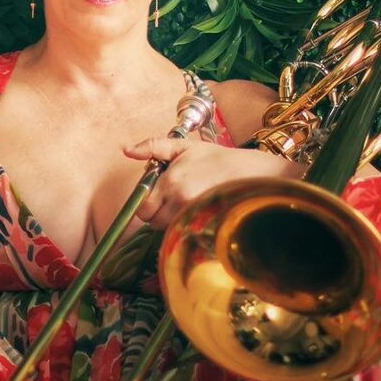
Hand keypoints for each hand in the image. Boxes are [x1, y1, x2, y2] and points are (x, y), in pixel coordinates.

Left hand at [123, 138, 303, 228]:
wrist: (252, 173)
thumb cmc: (217, 158)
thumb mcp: (183, 146)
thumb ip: (153, 146)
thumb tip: (127, 150)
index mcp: (172, 182)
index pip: (142, 207)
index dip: (146, 201)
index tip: (156, 194)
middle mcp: (180, 202)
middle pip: (152, 222)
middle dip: (157, 211)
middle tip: (171, 197)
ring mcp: (193, 216)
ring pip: (167, 229)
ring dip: (170, 219)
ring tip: (185, 201)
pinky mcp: (205, 227)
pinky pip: (183, 233)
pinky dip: (184, 225)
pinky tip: (195, 210)